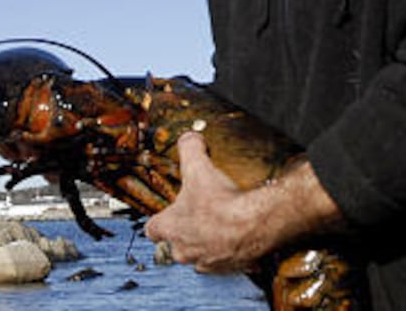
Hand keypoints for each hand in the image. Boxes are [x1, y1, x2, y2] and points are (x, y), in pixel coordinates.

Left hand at [144, 131, 345, 273]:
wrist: (252, 225)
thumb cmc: (221, 203)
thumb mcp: (199, 167)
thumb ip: (189, 149)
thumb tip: (188, 138)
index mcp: (171, 228)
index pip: (152, 229)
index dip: (160, 219)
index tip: (168, 212)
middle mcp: (183, 250)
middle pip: (175, 245)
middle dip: (185, 232)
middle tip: (199, 216)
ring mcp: (205, 261)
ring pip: (199, 256)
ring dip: (207, 243)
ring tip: (221, 225)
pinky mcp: (228, 267)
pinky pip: (224, 262)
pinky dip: (230, 250)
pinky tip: (239, 235)